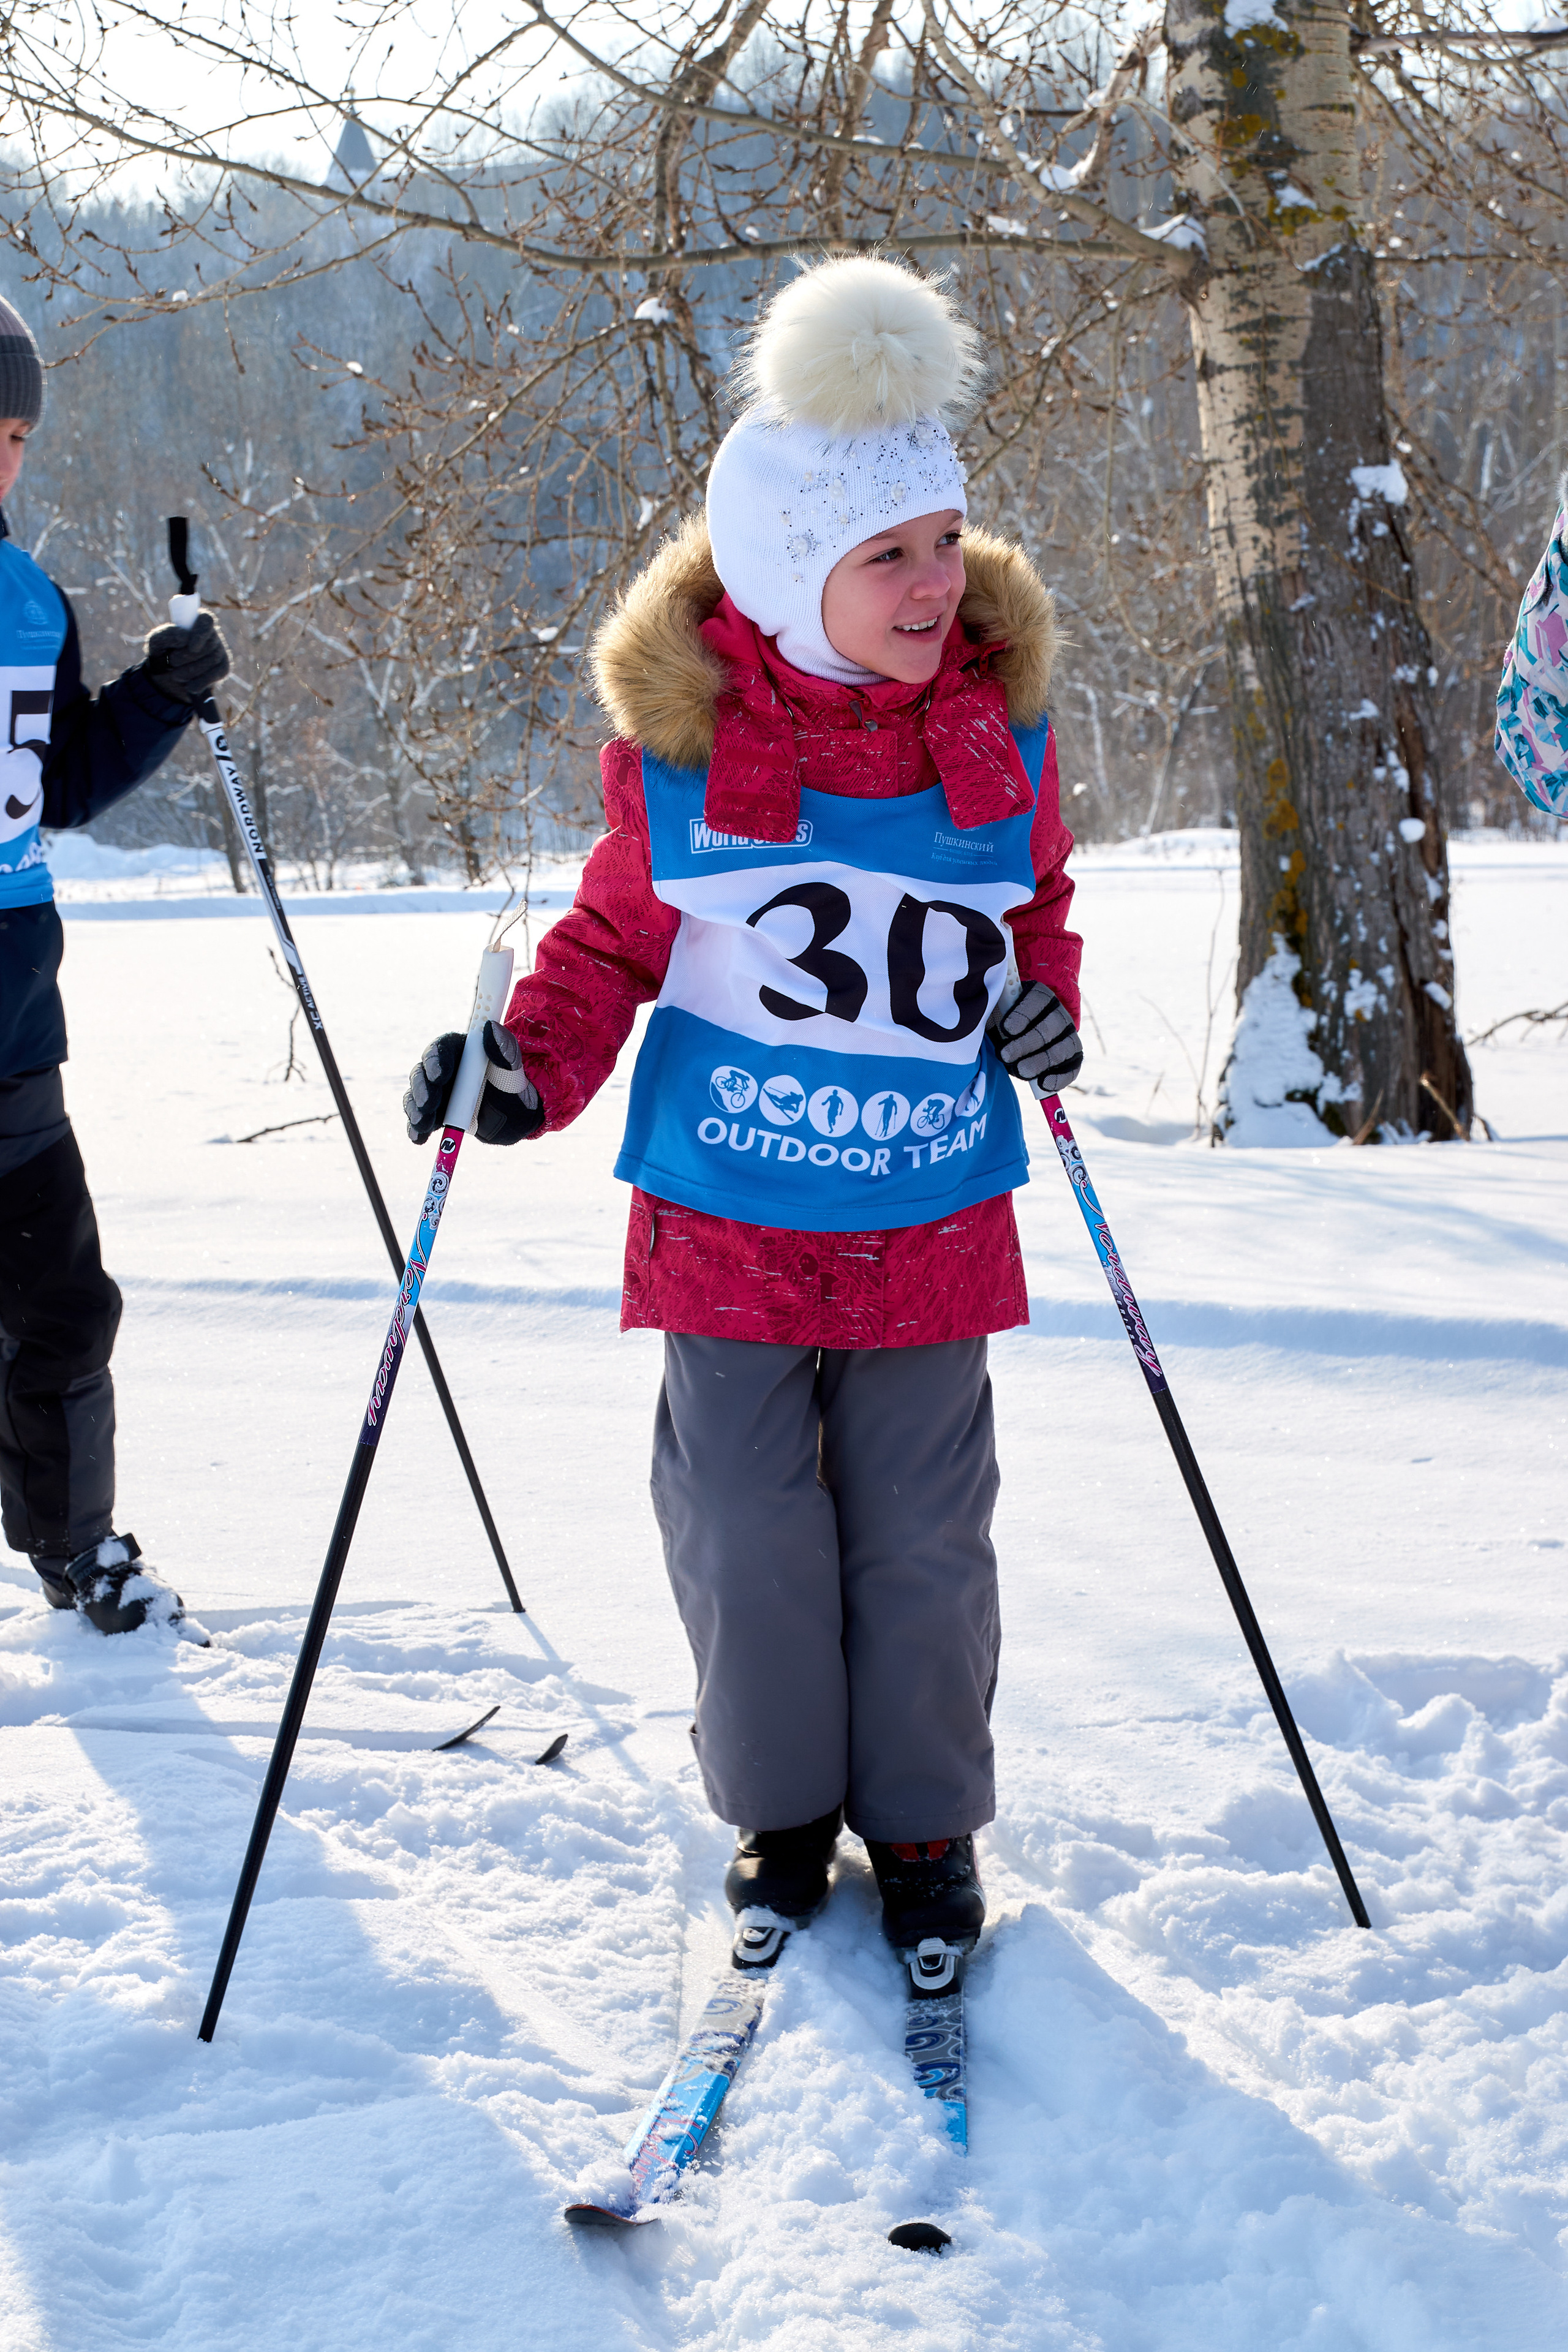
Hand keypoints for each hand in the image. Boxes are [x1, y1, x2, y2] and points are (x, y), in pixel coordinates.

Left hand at [143, 611, 231, 705]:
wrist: (167, 675)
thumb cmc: (163, 651)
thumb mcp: (157, 641)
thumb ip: (167, 635)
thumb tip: (184, 637)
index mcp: (196, 621)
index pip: (205, 620)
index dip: (201, 633)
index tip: (192, 647)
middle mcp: (211, 634)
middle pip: (208, 644)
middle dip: (187, 657)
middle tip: (173, 663)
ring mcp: (219, 651)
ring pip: (212, 660)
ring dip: (191, 671)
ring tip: (176, 675)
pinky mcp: (223, 667)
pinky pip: (217, 674)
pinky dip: (202, 682)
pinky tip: (191, 687)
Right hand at [404, 1020, 544, 1145]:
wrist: (515, 1115)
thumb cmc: (514, 1087)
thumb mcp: (514, 1070)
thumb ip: (505, 1051)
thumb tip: (491, 1028)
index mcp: (461, 1051)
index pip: (442, 1048)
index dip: (436, 1060)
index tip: (440, 1076)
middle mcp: (444, 1069)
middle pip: (423, 1073)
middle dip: (422, 1089)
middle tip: (429, 1104)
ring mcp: (437, 1092)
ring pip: (417, 1096)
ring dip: (415, 1109)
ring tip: (422, 1123)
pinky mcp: (436, 1113)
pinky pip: (420, 1119)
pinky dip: (416, 1128)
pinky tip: (417, 1137)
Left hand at [990, 980, 1082, 1096]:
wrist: (1013, 1040)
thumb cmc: (999, 1023)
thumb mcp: (991, 1013)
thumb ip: (987, 1011)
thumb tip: (972, 1013)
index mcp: (1039, 996)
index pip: (1038, 999)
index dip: (1023, 1014)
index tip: (1005, 1029)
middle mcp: (1058, 1014)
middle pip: (1049, 1027)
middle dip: (1027, 1043)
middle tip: (1006, 1055)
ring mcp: (1069, 1036)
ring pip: (1061, 1048)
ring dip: (1040, 1061)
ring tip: (1020, 1071)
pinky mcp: (1073, 1057)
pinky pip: (1072, 1068)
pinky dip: (1059, 1078)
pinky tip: (1042, 1084)